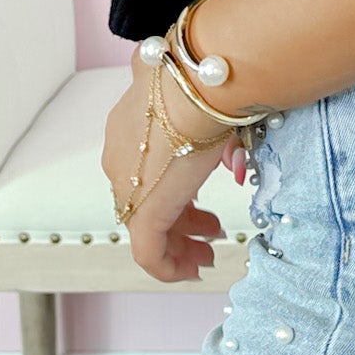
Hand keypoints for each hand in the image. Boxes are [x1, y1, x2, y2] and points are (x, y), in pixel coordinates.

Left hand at [101, 45, 244, 282]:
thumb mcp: (210, 107)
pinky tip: (194, 270)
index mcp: (132, 127)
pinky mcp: (142, 212)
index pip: (145, 170)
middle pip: (146, 200)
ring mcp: (127, 186)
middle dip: (180, 220)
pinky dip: (170, 267)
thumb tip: (234, 163)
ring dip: (178, 244)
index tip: (200, 204)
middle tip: (210, 229)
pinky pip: (149, 253)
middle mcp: (120, 157)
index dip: (175, 190)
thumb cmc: (207, 85)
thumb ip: (218, 136)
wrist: (197, 84)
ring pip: (146, 228)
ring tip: (206, 253)